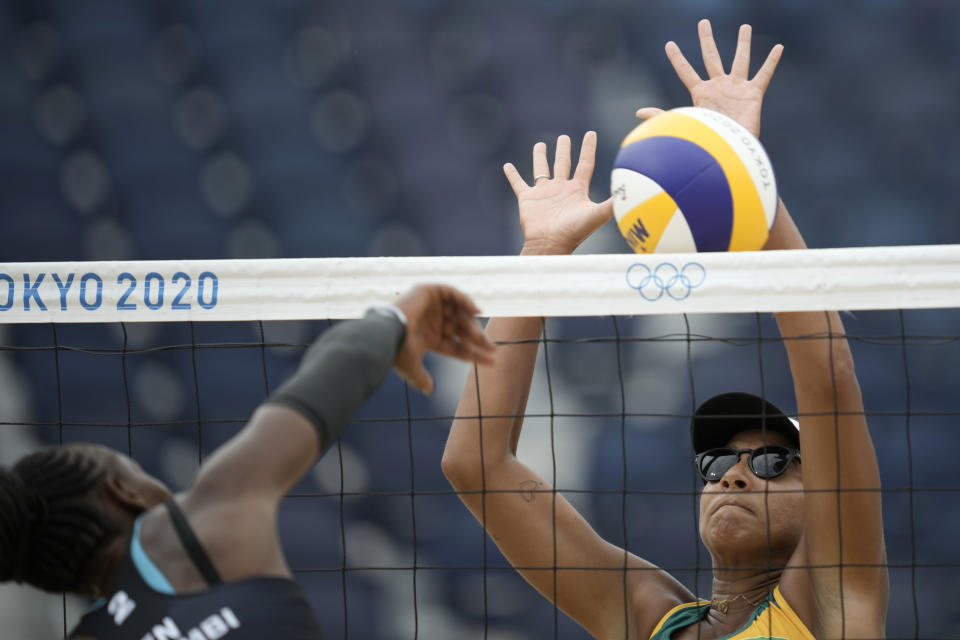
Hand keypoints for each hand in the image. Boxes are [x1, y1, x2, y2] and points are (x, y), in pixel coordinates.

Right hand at [393, 285, 495, 393]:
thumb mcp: (412, 368)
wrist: (387, 333)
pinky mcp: (428, 292)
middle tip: (492, 347)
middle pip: (462, 330)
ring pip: (460, 313)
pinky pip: (451, 293)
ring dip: (471, 323)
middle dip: (478, 339)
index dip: (474, 353)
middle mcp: (432, 322)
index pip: (458, 346)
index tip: (492, 359)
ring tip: (477, 334)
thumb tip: (429, 391)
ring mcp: (431, 307)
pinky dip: (464, 299)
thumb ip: (420, 378)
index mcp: (430, 339)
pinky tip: (476, 310)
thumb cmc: (397, 350)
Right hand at [503, 132, 612, 255]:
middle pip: (563, 163)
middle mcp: (561, 189)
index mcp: (577, 190)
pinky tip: (507, 166)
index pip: (585, 164)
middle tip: (564, 137)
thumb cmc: (575, 231)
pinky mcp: (528, 198)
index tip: (591, 133)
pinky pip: (518, 183)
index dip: (588, 149)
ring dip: (540, 157)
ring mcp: (544, 193)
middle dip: (564, 150)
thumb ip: (613, 202)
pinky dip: (512, 175)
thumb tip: (632, 190)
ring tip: (540, 144)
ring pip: (541, 169)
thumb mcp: (597, 214)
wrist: (551, 244)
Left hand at [638, 19, 782, 137]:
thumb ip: (661, 115)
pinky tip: (779, 47)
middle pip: (711, 57)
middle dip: (706, 40)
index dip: (677, 58)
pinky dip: (772, 61)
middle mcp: (718, 86)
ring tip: (745, 27)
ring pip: (740, 59)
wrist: (728, 151)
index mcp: (700, 92)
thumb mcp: (681, 123)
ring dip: (743, 43)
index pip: (685, 71)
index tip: (669, 44)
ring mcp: (736, 88)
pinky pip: (764, 74)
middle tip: (703, 22)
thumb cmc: (705, 139)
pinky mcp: (753, 94)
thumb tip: (637, 112)